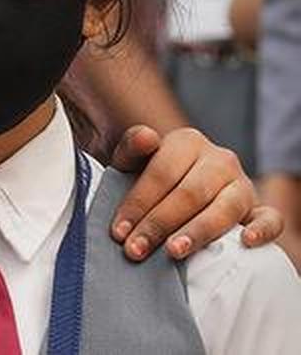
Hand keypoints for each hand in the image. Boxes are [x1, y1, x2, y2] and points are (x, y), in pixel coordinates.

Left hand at [108, 125, 283, 261]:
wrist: (174, 187)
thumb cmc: (149, 177)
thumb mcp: (132, 161)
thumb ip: (131, 148)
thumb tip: (147, 138)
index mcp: (187, 141)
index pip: (161, 174)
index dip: (138, 204)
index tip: (119, 232)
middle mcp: (219, 159)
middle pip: (189, 194)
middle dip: (159, 224)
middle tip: (136, 249)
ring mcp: (242, 184)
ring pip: (223, 208)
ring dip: (197, 232)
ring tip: (173, 251)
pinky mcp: (258, 209)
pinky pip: (270, 218)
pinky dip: (262, 230)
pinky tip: (246, 242)